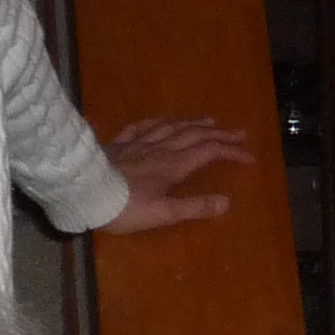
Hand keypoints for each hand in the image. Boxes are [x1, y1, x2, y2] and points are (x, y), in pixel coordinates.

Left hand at [99, 116, 253, 234]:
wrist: (86, 191)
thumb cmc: (125, 208)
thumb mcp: (164, 214)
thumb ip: (195, 207)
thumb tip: (226, 202)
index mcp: (174, 165)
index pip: (209, 152)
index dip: (231, 152)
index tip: (249, 157)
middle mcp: (160, 148)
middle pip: (194, 135)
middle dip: (219, 134)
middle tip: (238, 133)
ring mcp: (138, 143)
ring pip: (171, 126)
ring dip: (192, 122)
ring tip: (208, 120)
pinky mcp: (119, 143)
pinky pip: (141, 127)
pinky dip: (156, 122)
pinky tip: (160, 122)